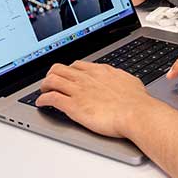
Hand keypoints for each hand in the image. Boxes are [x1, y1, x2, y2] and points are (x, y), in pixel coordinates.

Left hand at [36, 60, 162, 137]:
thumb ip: (119, 80)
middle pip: (60, 68)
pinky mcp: (73, 106)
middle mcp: (86, 78)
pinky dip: (43, 100)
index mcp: (100, 71)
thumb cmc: (137, 101)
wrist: (136, 113)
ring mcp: (78, 91)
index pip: (77, 65)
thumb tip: (120, 81)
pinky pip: (51, 98)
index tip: (67, 75)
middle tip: (50, 82)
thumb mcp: (128, 82)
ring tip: (42, 91)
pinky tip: (41, 103)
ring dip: (44, 86)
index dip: (69, 70)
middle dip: (52, 74)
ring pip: (52, 80)